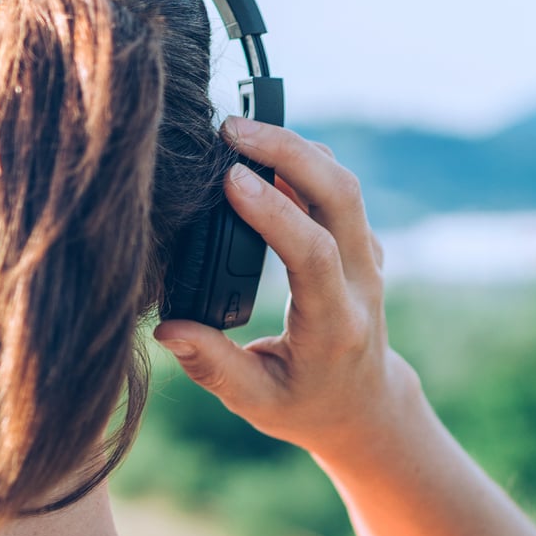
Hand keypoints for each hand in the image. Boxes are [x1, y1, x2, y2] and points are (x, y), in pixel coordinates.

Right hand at [153, 117, 419, 455]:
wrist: (365, 407)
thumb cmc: (305, 405)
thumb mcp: (256, 402)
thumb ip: (212, 367)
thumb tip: (167, 329)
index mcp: (336, 324)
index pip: (313, 253)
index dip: (273, 210)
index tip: (229, 179)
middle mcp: (361, 282)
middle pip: (341, 196)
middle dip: (288, 151)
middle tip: (231, 129)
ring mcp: (368, 257)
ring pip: (344, 183)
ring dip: (295, 148)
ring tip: (238, 130)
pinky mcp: (358, 243)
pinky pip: (337, 188)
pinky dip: (302, 159)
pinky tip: (260, 149)